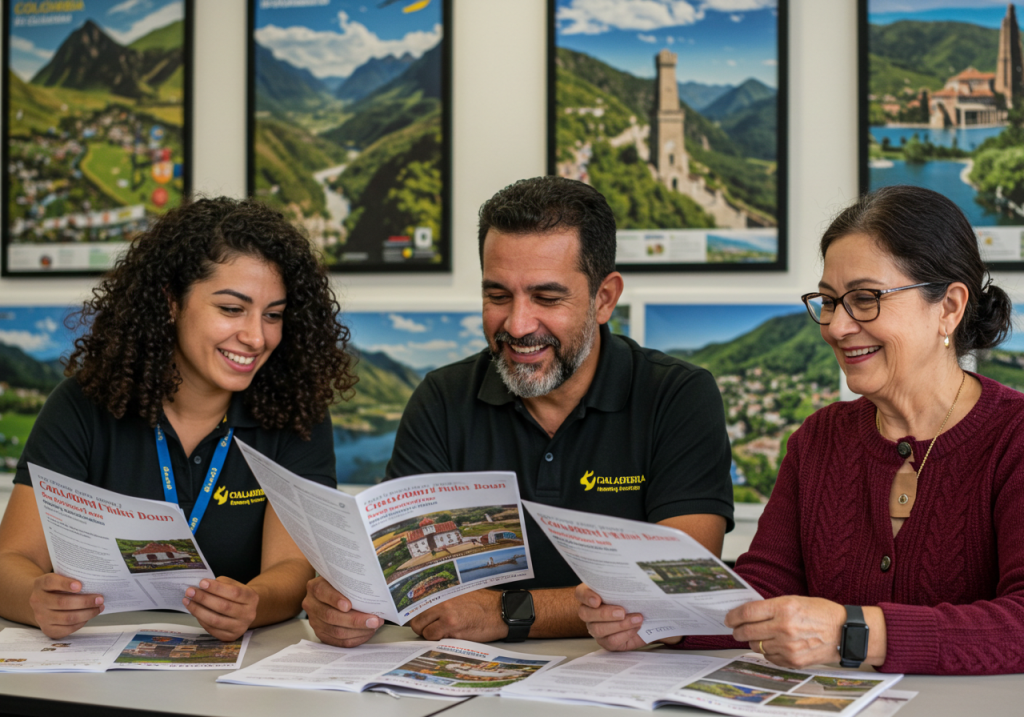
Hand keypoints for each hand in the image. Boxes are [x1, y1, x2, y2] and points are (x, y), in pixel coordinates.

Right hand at [28, 574, 103, 638]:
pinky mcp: (47, 629)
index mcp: (40, 584)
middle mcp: (37, 601)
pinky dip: (81, 623)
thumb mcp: (59, 577)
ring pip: (67, 618)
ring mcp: (41, 617)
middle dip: (85, 601)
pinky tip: (89, 616)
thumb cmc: (57, 587)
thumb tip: (94, 582)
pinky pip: (67, 628)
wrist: (42, 601)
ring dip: (87, 613)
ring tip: (99, 607)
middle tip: (100, 599)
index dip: (65, 584)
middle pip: (62, 602)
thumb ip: (71, 577)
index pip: (50, 582)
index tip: (80, 585)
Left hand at [183, 576, 258, 640]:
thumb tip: (202, 587)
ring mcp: (240, 627)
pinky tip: (195, 611)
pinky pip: (212, 629)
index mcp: (251, 598)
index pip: (234, 592)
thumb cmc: (236, 595)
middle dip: (204, 598)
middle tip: (190, 591)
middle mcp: (249, 614)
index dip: (217, 588)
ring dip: (198, 610)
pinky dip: (201, 619)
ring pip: (215, 620)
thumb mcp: (234, 585)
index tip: (202, 583)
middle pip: (224, 607)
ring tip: (187, 601)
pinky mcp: (230, 637)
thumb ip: (221, 584)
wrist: (245, 611)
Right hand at [302, 576, 381, 647]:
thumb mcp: (342, 579)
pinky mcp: (321, 634)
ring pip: (336, 631)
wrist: (332, 593)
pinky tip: (367, 633)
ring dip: (358, 631)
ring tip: (374, 626)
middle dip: (355, 620)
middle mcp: (312, 605)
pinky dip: (355, 639)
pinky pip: (338, 641)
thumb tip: (372, 595)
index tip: (349, 605)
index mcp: (315, 587)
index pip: (322, 592)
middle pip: (330, 616)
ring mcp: (315, 621)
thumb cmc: (341, 585)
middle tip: (374, 620)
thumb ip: (351, 584)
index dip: (335, 599)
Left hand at [409, 589, 507, 641]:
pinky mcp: (452, 626)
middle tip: (431, 629)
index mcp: (443, 591)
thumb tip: (427, 609)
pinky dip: (437, 640)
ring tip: (442, 633)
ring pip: (422, 629)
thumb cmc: (484, 604)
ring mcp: (445, 613)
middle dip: (421, 626)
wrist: (501, 611)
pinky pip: (433, 637)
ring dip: (429, 634)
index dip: (416, 614)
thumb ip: (444, 600)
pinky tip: (449, 636)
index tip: (415, 619)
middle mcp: (441, 600)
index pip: (418, 602)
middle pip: (416, 618)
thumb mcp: (461, 595)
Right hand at [575, 584, 678, 650]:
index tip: (598, 600)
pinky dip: (625, 634)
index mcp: (592, 595)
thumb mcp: (630, 590)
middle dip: (605, 613)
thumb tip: (634, 574)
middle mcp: (590, 612)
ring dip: (620, 625)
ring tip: (637, 619)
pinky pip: (610, 641)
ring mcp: (596, 628)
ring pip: (598, 629)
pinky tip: (635, 628)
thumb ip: (625, 583)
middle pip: (585, 614)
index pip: (580, 593)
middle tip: (622, 612)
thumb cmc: (635, 600)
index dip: (586, 596)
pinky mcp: (606, 642)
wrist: (648, 619)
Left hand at [726, 596, 845, 668]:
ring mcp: (788, 646)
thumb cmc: (820, 613)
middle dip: (737, 631)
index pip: (747, 612)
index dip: (733, 616)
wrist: (844, 633)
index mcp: (784, 608)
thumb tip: (747, 613)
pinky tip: (774, 645)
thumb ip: (771, 607)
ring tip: (758, 636)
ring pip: (756, 646)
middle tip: (735, 630)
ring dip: (753, 642)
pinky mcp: (793, 661)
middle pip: (747, 632)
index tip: (728, 618)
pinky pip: (769, 657)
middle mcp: (784, 628)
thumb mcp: (794, 600)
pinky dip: (767, 652)